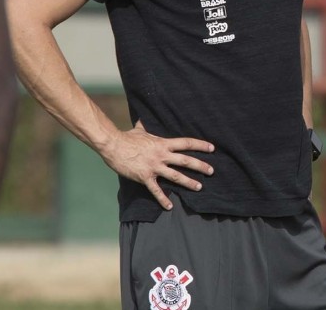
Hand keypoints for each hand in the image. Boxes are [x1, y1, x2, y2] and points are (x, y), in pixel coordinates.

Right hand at [100, 121, 214, 209]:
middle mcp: (162, 155)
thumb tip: (143, 119)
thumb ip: (145, 126)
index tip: (212, 148)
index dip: (200, 145)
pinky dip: (163, 199)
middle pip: (186, 161)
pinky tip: (169, 206)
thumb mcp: (140, 130)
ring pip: (175, 176)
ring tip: (199, 187)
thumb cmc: (127, 137)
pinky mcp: (145, 177)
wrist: (113, 146)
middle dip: (200, 166)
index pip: (186, 143)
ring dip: (188, 182)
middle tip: (212, 171)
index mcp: (163, 143)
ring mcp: (154, 167)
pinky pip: (156, 190)